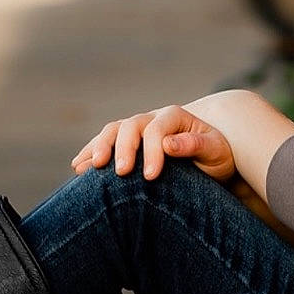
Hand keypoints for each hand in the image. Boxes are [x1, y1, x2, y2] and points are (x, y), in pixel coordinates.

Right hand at [71, 106, 235, 182]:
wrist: (210, 157)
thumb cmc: (215, 156)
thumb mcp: (215, 151)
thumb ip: (196, 145)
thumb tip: (169, 143)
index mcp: (174, 116)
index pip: (157, 129)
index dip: (151, 151)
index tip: (150, 176)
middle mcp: (152, 118)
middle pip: (130, 126)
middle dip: (122, 149)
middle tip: (120, 173)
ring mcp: (136, 128)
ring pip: (112, 131)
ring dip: (99, 147)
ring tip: (87, 168)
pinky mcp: (126, 142)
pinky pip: (104, 142)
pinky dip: (91, 153)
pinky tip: (78, 167)